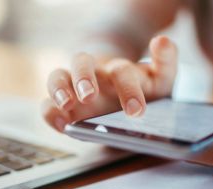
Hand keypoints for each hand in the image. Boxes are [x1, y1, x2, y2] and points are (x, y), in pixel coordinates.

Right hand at [42, 36, 177, 131]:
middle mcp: (93, 75)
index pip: (121, 72)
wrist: (120, 95)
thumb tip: (162, 40)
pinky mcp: (62, 106)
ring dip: (59, 89)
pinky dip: (49, 113)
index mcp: (118, 70)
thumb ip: (165, 61)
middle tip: (90, 96)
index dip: (128, 90)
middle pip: (81, 63)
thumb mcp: (159, 78)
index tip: (136, 111)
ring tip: (66, 105)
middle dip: (84, 78)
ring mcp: (74, 89)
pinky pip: (47, 105)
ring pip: (57, 77)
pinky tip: (61, 124)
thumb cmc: (139, 87)